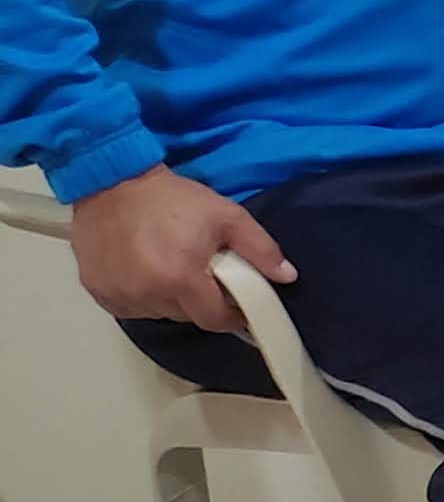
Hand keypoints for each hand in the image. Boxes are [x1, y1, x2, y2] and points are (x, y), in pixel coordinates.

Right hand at [70, 165, 294, 333]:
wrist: (112, 182)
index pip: (215, 319)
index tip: (237, 303)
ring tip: (172, 266)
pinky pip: (130, 306)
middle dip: (201, 301)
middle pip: (187, 316)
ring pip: (158, 312)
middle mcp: (147, 294)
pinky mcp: (98, 290)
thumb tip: (287, 277)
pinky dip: (142, 296)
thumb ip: (261, 249)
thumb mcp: (227, 215)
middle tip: (203, 273)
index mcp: (180, 280)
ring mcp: (119, 294)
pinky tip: (145, 270)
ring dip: (170, 299)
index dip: (231, 314)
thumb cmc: (171, 198)